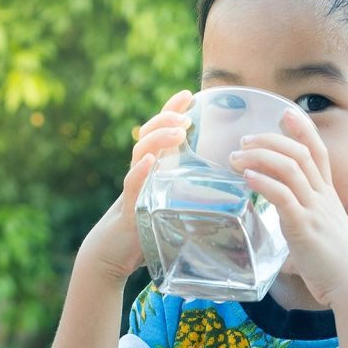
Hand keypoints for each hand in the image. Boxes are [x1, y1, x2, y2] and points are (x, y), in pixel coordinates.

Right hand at [79, 90, 192, 283]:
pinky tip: (150, 162)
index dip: (171, 110)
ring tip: (177, 132)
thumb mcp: (173, 204)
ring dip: (159, 139)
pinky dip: (141, 171)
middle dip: (166, 120)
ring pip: (141, 153)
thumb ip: (194, 194)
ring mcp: (134, 186)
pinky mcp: (130, 207)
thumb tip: (232, 191)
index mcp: (153, 167)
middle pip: (149, 134)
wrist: (115, 253)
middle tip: (185, 117)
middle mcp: (142, 171)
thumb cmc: (148, 228)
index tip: (188, 94)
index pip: (161, 131)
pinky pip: (132, 185)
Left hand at [228, 109, 347, 307]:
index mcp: (328, 196)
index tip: (286, 112)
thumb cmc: (336, 268)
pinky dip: (263, 182)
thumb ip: (300, 243)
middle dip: (271, 139)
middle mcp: (323, 197)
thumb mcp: (318, 244)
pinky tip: (247, 177)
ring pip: (290, 168)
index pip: (318, 152)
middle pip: (300, 153)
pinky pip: (283, 196)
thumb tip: (284, 262)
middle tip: (245, 139)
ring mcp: (315, 210)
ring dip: (259, 156)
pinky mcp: (304, 227)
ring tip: (236, 157)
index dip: (304, 129)